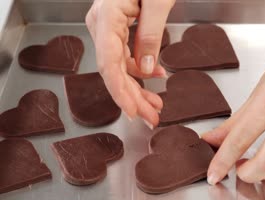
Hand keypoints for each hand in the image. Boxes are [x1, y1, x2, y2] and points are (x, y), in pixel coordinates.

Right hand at [86, 0, 174, 127]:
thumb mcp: (158, 2)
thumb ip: (151, 35)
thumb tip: (147, 71)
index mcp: (106, 16)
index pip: (109, 63)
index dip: (120, 91)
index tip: (133, 111)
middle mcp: (101, 24)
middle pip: (114, 70)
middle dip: (133, 97)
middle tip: (152, 118)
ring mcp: (107, 27)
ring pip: (119, 66)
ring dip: (138, 88)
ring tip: (156, 106)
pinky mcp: (117, 28)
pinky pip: (125, 56)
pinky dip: (141, 71)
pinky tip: (156, 78)